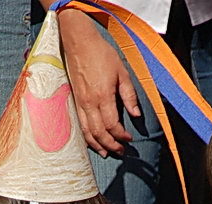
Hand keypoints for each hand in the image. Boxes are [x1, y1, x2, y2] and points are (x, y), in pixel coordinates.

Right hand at [59, 9, 140, 156]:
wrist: (78, 41)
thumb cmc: (101, 54)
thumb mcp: (122, 72)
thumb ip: (129, 95)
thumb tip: (136, 115)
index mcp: (102, 96)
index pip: (112, 125)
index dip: (121, 135)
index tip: (129, 138)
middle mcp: (89, 103)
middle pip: (99, 133)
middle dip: (111, 145)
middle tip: (121, 151)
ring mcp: (79, 103)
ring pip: (87, 132)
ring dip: (97, 145)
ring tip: (107, 153)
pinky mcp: (74, 100)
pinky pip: (79, 124)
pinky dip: (86, 136)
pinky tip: (92, 141)